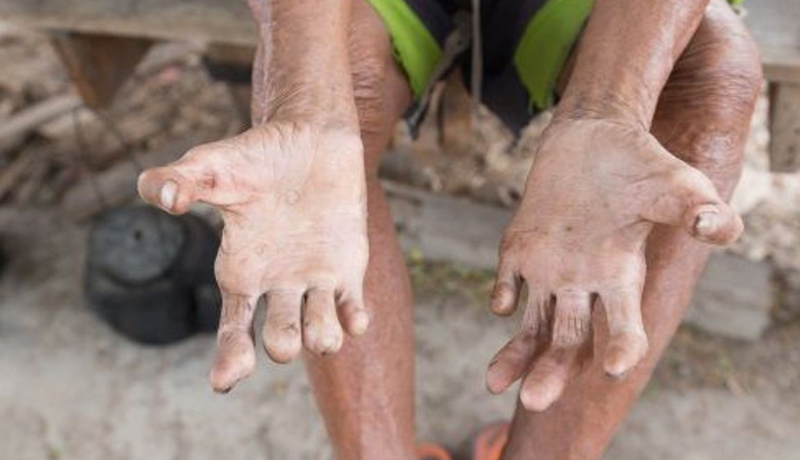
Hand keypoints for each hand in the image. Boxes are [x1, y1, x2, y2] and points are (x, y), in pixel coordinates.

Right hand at [138, 123, 368, 392]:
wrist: (311, 136)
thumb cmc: (257, 154)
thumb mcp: (212, 165)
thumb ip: (180, 180)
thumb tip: (158, 195)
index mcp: (241, 271)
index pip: (233, 328)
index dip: (228, 357)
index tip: (226, 381)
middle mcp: (277, 284)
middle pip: (278, 340)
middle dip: (281, 345)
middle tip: (284, 339)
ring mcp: (314, 279)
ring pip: (320, 332)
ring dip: (322, 339)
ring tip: (323, 334)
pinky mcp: (347, 268)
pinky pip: (352, 309)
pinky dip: (354, 321)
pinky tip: (355, 319)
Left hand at [485, 118, 741, 409]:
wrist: (591, 138)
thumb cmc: (640, 164)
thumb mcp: (675, 184)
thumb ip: (696, 208)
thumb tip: (719, 227)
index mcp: (622, 277)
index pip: (622, 326)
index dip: (621, 346)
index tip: (615, 365)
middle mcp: (584, 283)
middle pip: (567, 341)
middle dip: (552, 371)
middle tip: (535, 402)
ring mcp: (548, 270)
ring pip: (532, 325)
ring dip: (516, 356)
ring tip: (495, 385)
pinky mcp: (519, 249)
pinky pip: (506, 284)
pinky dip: (502, 295)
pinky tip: (502, 301)